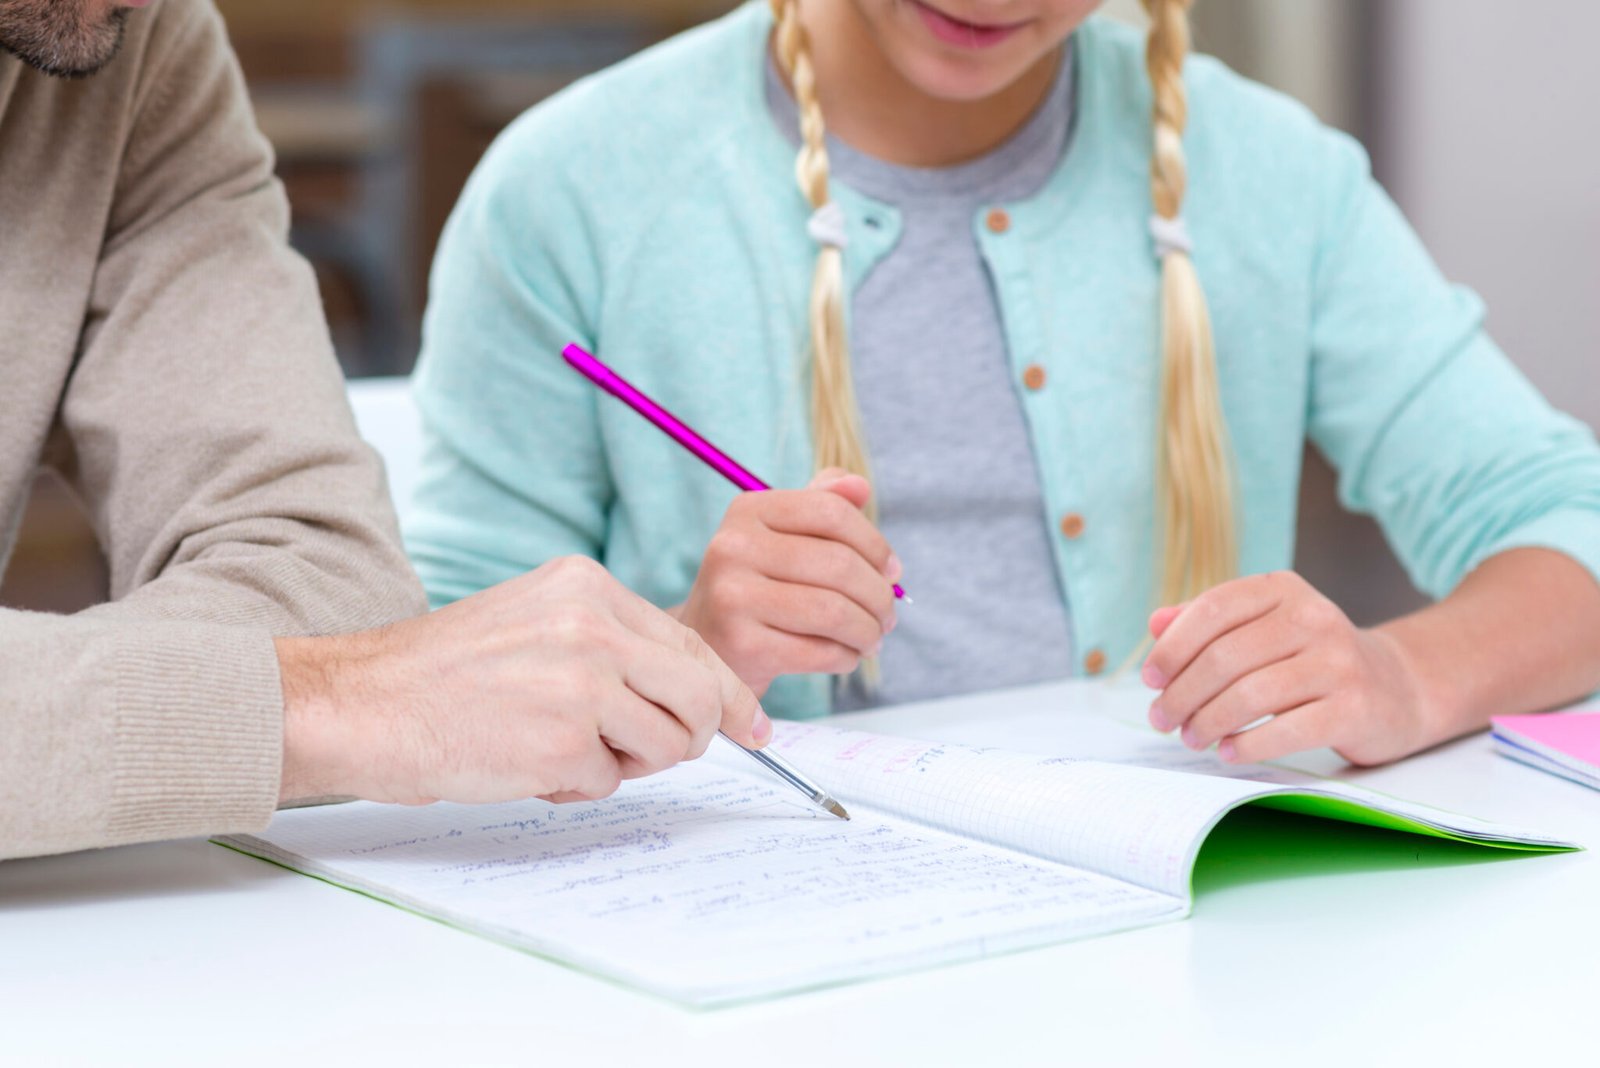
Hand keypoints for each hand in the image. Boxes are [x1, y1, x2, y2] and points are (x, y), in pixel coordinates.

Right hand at [277, 555, 767, 805]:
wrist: (363, 702)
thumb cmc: (442, 672)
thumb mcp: (536, 620)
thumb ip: (611, 643)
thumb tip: (693, 691)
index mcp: (588, 585)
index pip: (692, 642)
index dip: (727, 694)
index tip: (753, 726)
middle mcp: (594, 623)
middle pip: (698, 695)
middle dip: (684, 736)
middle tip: (642, 751)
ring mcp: (583, 681)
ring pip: (666, 742)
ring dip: (623, 761)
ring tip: (556, 744)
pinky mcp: (564, 738)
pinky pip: (609, 780)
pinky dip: (572, 783)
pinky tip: (522, 760)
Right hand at [675, 468, 901, 694]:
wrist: (707, 648)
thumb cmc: (758, 588)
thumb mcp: (781, 537)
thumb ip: (821, 505)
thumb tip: (860, 485)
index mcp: (748, 510)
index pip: (831, 512)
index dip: (875, 544)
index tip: (892, 571)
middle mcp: (733, 546)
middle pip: (839, 564)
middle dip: (879, 595)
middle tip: (888, 616)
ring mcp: (733, 596)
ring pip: (834, 611)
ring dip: (868, 630)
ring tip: (872, 639)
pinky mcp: (741, 644)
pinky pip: (819, 651)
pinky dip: (845, 656)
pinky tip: (846, 656)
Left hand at [1142, 571, 1434, 766]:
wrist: (1396, 687)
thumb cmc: (1311, 657)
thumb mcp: (1264, 625)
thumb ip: (1209, 621)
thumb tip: (1155, 624)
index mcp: (1283, 589)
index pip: (1212, 610)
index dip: (1173, 647)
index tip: (1150, 679)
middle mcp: (1313, 617)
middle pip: (1225, 657)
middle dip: (1182, 694)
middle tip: (1162, 718)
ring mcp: (1337, 662)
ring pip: (1250, 695)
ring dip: (1207, 722)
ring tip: (1190, 737)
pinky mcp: (1353, 707)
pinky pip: (1286, 730)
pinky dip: (1247, 744)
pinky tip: (1227, 751)